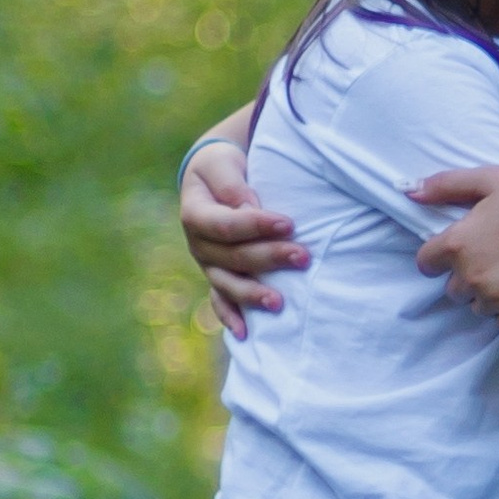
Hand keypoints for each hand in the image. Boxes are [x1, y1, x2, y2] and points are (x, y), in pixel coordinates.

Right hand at [180, 142, 305, 339]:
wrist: (213, 176)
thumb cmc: (223, 166)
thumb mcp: (222, 163)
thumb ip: (232, 184)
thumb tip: (248, 207)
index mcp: (195, 214)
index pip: (225, 226)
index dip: (256, 226)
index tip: (289, 223)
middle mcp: (198, 244)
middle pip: (233, 257)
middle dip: (269, 258)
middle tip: (303, 257)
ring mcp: (208, 264)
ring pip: (228, 284)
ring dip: (254, 294)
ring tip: (280, 302)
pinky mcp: (218, 276)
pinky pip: (220, 301)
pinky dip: (231, 317)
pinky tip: (245, 334)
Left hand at [410, 165, 498, 323]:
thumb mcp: (489, 179)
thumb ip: (446, 185)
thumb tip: (410, 191)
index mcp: (457, 242)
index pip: (426, 263)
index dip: (438, 258)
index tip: (455, 254)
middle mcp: (470, 274)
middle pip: (452, 289)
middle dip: (466, 277)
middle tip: (492, 258)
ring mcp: (494, 296)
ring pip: (476, 306)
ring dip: (486, 295)